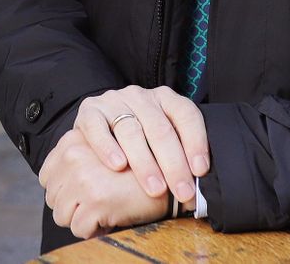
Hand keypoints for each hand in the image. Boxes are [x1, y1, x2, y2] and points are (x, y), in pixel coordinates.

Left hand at [40, 128, 168, 238]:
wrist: (170, 178)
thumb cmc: (136, 170)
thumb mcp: (100, 153)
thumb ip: (77, 160)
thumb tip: (52, 187)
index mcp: (73, 139)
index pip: (47, 176)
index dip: (64, 191)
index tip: (84, 195)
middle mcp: (74, 154)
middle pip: (52, 197)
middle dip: (72, 208)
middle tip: (97, 205)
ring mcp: (83, 176)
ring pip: (62, 215)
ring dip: (82, 220)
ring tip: (104, 211)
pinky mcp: (95, 199)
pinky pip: (79, 229)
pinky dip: (94, 232)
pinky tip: (111, 219)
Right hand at [75, 85, 208, 204]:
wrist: (99, 132)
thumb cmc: (140, 145)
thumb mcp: (162, 144)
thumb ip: (179, 158)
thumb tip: (199, 193)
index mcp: (164, 98)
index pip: (186, 114)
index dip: (196, 142)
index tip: (200, 171)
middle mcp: (140, 96)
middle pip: (160, 128)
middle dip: (173, 164)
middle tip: (182, 191)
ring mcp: (113, 101)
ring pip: (131, 130)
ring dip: (145, 162)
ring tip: (155, 188)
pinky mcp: (89, 111)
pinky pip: (97, 128)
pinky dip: (107, 147)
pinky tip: (118, 165)